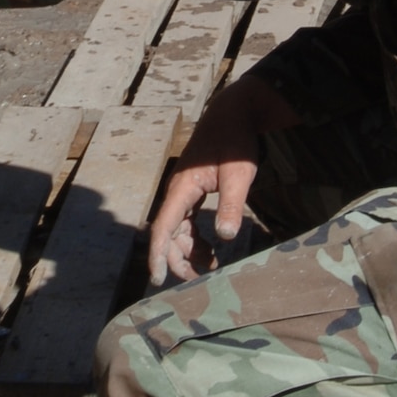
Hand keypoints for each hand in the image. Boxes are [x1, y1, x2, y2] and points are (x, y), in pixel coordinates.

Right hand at [148, 73, 297, 286]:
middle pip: (167, 233)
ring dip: (188, 251)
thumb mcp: (239, 174)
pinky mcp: (193, 190)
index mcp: (182, 188)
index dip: (158, 254)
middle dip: (176, 259)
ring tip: (208, 269)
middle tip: (194, 281)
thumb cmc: (236, 142)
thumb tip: (225, 237)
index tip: (157, 279)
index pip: (163, 228)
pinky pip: (187, 221)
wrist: (234, 114)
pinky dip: (195, 239)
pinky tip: (211, 250)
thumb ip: (232, 204)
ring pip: (177, 229)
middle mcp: (177, 191)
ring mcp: (184, 191)